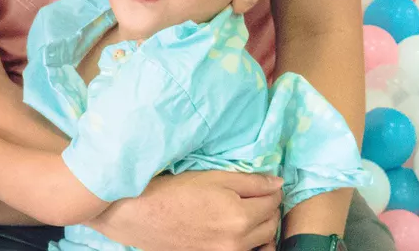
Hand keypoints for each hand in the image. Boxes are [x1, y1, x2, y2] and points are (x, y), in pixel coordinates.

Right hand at [91, 170, 282, 250]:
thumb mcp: (213, 177)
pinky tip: (238, 229)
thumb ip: (249, 181)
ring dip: (262, 225)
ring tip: (248, 211)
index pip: (272, 201)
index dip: (270, 188)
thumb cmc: (173, 191)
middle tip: (257, 194)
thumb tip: (277, 183)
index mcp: (240, 216)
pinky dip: (250, 241)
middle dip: (269, 207)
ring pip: (262, 241)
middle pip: (271, 224)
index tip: (263, 182)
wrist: (140, 216)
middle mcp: (238, 241)